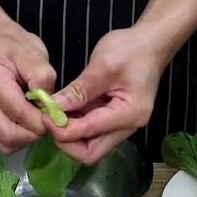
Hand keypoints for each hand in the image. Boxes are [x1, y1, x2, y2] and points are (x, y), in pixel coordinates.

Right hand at [0, 21, 56, 153]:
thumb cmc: (13, 44)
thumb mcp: (33, 52)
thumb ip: (42, 79)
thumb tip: (50, 107)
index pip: (16, 111)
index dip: (40, 119)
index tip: (57, 115)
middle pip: (8, 134)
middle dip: (34, 132)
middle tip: (49, 120)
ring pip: (5, 142)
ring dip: (27, 137)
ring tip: (38, 119)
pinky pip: (1, 139)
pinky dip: (19, 137)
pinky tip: (28, 122)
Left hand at [48, 26, 169, 164]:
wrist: (151, 43)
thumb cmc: (131, 50)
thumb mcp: (103, 65)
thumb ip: (79, 90)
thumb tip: (54, 107)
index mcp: (129, 114)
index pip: (88, 133)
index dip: (62, 128)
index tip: (45, 113)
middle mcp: (128, 127)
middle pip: (91, 153)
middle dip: (66, 141)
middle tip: (50, 120)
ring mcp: (122, 125)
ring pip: (90, 145)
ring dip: (70, 135)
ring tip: (55, 114)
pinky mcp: (115, 119)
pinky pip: (93, 132)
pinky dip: (76, 126)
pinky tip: (65, 110)